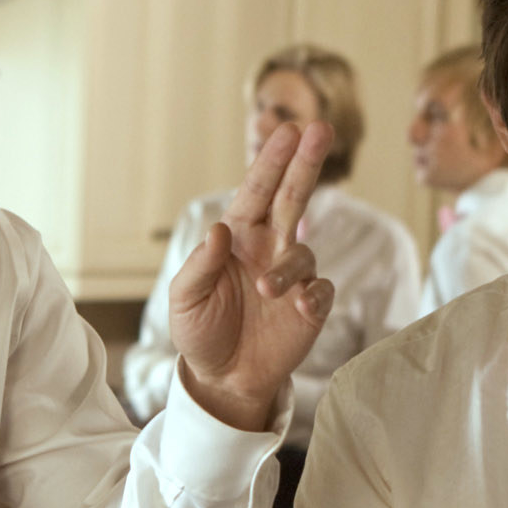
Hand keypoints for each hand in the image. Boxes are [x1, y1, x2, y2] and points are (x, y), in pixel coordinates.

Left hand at [168, 121, 335, 430]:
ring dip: (289, 269)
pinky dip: (312, 296)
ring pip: (304, 253)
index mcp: (238, 238)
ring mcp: (291, 277)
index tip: (289, 129)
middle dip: (306, 163)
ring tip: (267, 290)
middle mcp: (268, 249)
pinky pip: (321, 291)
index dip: (273, 161)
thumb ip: (201, 265)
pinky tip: (299, 308)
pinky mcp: (310, 308)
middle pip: (293, 198)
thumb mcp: (186, 299)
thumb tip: (219, 230)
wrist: (222, 379)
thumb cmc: (200, 331)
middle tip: (321, 128)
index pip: (258, 192)